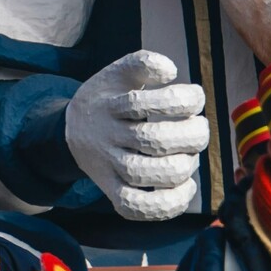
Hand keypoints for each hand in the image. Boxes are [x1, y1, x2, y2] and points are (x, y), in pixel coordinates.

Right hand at [64, 49, 210, 220]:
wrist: (71, 131)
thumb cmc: (108, 99)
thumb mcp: (119, 72)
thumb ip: (144, 62)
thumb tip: (169, 70)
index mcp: (111, 105)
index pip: (147, 103)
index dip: (183, 99)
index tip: (195, 97)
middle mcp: (109, 137)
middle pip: (153, 141)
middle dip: (191, 134)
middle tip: (199, 127)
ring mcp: (109, 167)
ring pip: (145, 175)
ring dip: (181, 165)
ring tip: (191, 154)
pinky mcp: (112, 192)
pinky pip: (135, 207)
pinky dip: (166, 204)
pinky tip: (186, 187)